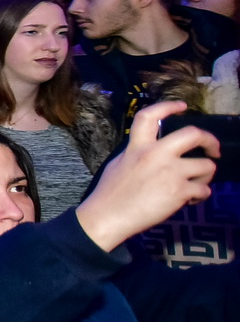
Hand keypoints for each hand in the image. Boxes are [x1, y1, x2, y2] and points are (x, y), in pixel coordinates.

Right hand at [75, 101, 218, 250]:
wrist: (109, 216)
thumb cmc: (110, 192)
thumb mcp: (120, 163)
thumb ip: (138, 153)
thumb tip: (154, 151)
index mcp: (138, 146)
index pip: (150, 115)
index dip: (169, 106)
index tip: (182, 106)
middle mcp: (157, 154)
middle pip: (193, 134)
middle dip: (210, 140)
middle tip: (213, 150)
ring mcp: (170, 172)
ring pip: (207, 166)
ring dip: (205, 176)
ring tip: (196, 184)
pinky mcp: (180, 191)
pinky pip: (204, 190)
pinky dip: (199, 195)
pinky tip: (189, 200)